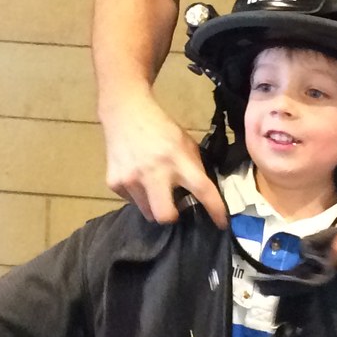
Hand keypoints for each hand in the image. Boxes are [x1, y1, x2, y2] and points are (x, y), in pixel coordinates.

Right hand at [101, 93, 226, 226]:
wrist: (125, 113)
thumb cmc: (161, 129)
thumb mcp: (185, 143)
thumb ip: (194, 168)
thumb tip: (203, 195)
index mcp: (178, 160)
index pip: (202, 190)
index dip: (215, 210)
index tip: (222, 224)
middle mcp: (155, 172)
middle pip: (165, 216)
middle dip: (172, 217)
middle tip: (174, 208)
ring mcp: (131, 179)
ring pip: (148, 212)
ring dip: (154, 205)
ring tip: (152, 186)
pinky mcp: (114, 183)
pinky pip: (132, 201)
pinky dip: (138, 195)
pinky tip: (136, 176)